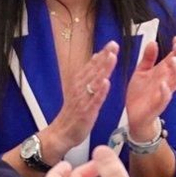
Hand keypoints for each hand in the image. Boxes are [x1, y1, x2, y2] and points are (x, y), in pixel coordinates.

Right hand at [44, 42, 119, 156]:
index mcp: (79, 83)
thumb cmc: (73, 112)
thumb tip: (96, 58)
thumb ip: (88, 75)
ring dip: (103, 69)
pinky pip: (94, 100)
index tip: (111, 43)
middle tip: (114, 45)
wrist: (62, 132)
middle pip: (94, 70)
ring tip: (111, 58)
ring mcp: (83, 99)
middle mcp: (80, 88)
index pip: (91, 65)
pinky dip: (100, 91)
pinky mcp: (86, 111)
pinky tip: (106, 83)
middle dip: (105, 57)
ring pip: (95, 81)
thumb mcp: (80, 91)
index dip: (102, 54)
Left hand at [124, 36, 175, 141]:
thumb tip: (153, 42)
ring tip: (172, 60)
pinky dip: (165, 91)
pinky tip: (163, 84)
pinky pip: (165, 98)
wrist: (135, 115)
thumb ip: (148, 58)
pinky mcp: (157, 105)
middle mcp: (167, 81)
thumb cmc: (141, 93)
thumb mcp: (141, 72)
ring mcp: (164, 93)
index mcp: (163, 73)